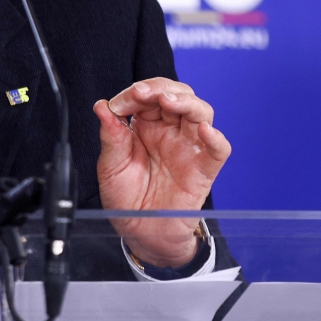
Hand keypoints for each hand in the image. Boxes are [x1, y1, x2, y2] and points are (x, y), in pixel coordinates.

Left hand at [93, 78, 230, 267]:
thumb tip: (101, 106)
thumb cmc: (126, 197)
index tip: (118, 104)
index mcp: (147, 125)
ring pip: (200, 112)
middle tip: (142, 94)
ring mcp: (188, 147)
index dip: (135, 93)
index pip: (148, 96)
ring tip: (168, 102)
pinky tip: (205, 132)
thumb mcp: (111, 165)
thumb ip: (110, 135)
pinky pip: (219, 150)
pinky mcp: (203, 169)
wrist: (139, 232)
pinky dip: (216, 138)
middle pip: (178, 95)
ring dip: (186, 102)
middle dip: (160, 88)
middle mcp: (170, 131)